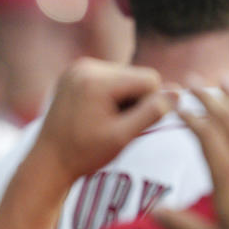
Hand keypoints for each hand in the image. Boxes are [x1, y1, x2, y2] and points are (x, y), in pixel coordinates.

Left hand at [30, 58, 171, 189]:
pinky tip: (97, 115)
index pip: (148, 79)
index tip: (131, 125)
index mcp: (96, 81)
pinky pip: (108, 78)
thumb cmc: (84, 154)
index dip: (149, 103)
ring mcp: (76, 68)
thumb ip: (153, 113)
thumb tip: (180, 92)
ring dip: (124, 98)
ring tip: (105, 122)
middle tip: (116, 126)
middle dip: (135, 100)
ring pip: (124, 77)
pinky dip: (110, 95)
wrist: (47, 162)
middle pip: (136, 76)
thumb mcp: (122, 137)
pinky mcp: (74, 74)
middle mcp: (85, 67)